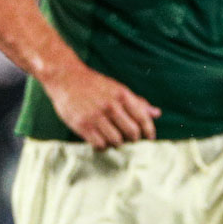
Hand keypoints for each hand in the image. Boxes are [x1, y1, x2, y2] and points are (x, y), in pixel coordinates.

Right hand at [40, 63, 160, 149]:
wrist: (65, 78)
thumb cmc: (94, 85)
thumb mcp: (117, 89)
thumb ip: (137, 102)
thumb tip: (157, 113)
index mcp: (121, 95)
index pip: (142, 118)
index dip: (149, 131)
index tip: (150, 138)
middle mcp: (110, 106)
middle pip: (132, 133)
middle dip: (133, 139)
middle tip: (129, 138)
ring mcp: (96, 116)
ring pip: (116, 141)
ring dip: (117, 143)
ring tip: (113, 138)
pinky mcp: (82, 125)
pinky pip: (100, 144)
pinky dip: (103, 145)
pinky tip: (101, 139)